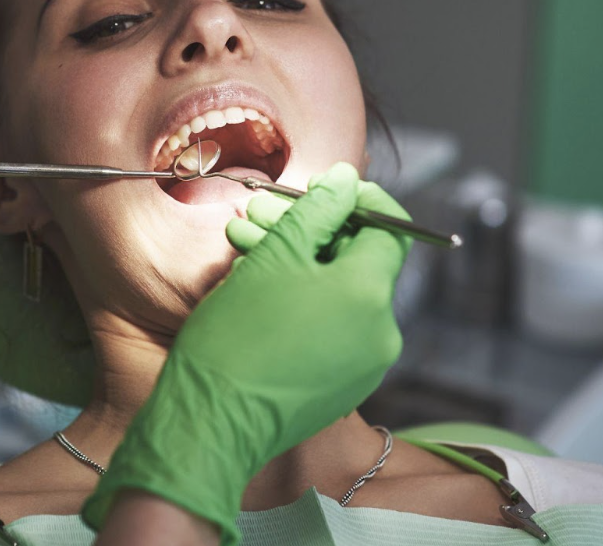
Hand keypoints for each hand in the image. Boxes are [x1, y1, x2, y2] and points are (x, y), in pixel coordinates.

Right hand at [82, 163, 410, 545]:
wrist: (212, 422)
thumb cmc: (238, 336)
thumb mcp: (275, 257)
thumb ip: (318, 211)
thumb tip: (345, 181)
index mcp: (371, 295)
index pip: (391, 230)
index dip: (361, 200)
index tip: (325, 187)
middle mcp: (380, 333)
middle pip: (357, 262)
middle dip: (311, 230)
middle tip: (261, 214)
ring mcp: (363, 366)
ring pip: (339, 294)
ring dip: (297, 263)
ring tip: (243, 244)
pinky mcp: (341, 387)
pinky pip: (331, 329)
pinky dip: (302, 301)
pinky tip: (254, 285)